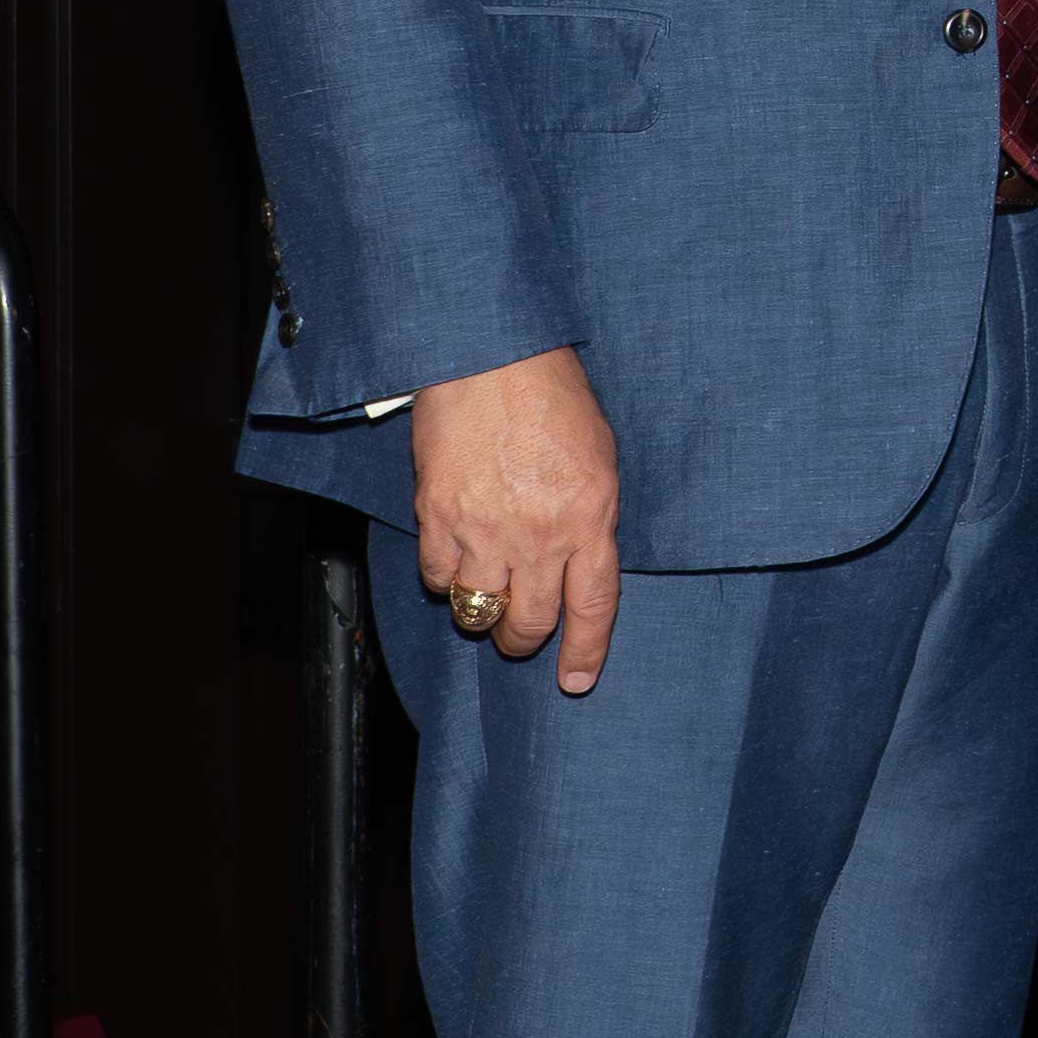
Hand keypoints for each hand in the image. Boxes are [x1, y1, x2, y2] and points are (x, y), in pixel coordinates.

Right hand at [409, 345, 622, 690]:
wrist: (493, 357)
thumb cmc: (553, 396)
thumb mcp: (598, 455)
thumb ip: (590, 514)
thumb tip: (578, 559)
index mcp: (591, 516)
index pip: (594, 604)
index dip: (585, 650)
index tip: (575, 681)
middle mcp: (540, 533)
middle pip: (530, 622)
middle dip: (524, 637)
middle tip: (520, 630)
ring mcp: (486, 529)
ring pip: (479, 611)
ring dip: (482, 612)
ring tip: (486, 589)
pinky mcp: (438, 518)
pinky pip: (438, 579)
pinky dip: (445, 577)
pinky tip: (455, 554)